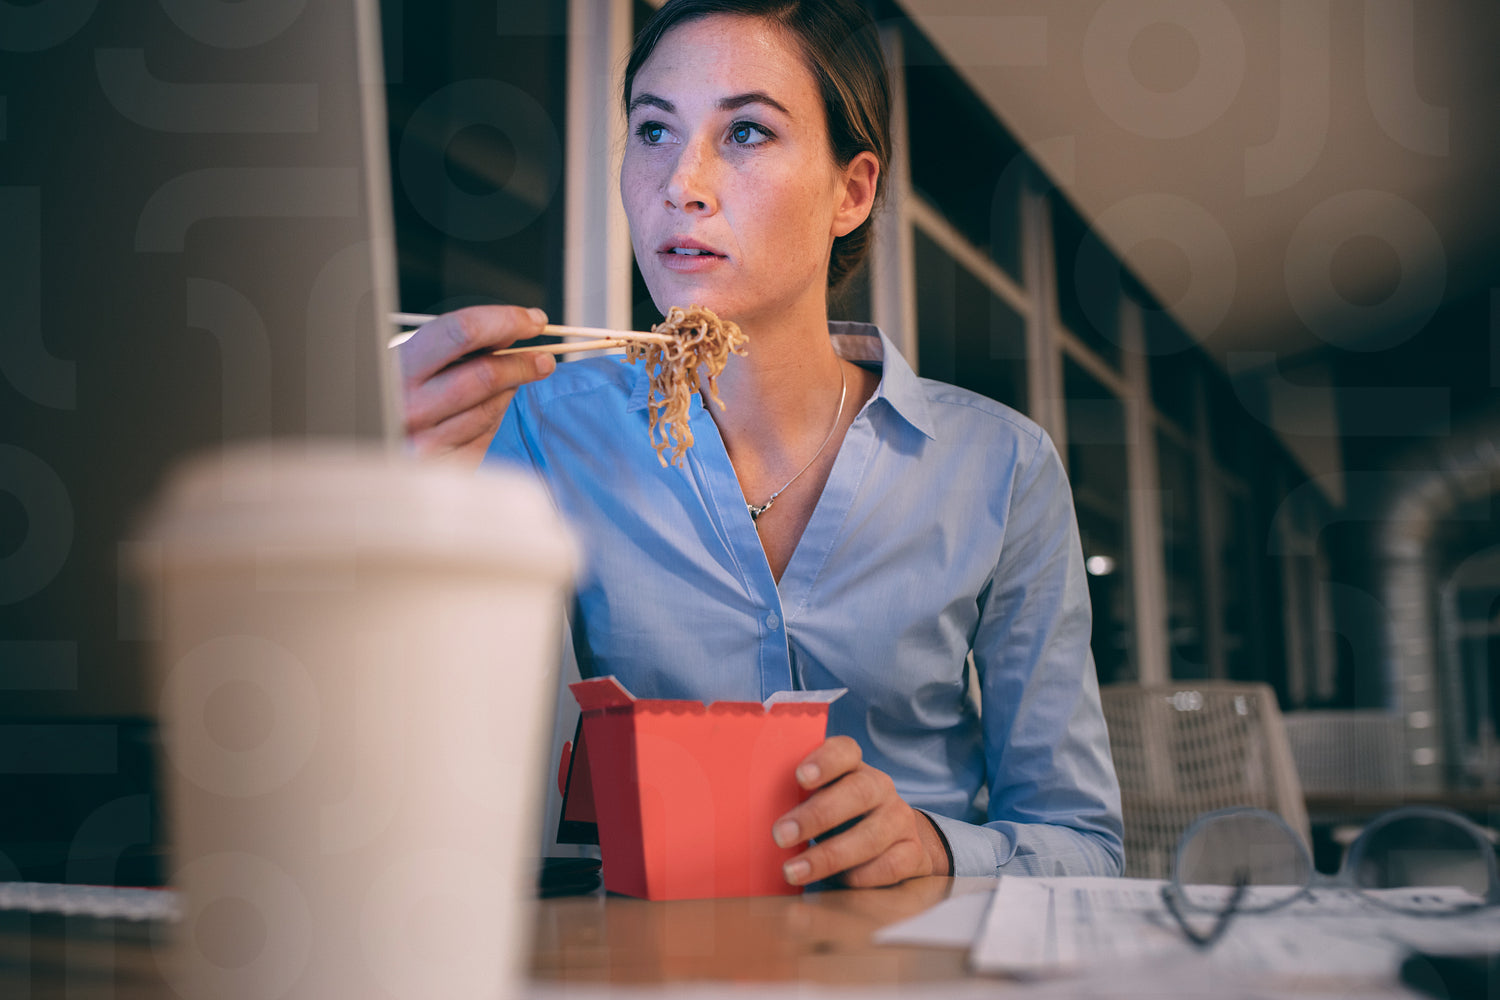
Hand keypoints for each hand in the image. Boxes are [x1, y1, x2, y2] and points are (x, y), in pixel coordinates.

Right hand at [398, 305, 555, 465]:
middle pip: (485, 374)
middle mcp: (409, 406)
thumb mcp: (414, 361)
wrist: (371, 443)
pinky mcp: (444, 467)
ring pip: (491, 407)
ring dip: (511, 390)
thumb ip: (457, 346)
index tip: (534, 320)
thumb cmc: (399, 393)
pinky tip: (489, 408)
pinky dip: (495, 417)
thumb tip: (513, 333)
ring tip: (514, 380)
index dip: (506, 320)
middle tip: (544, 358)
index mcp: (398, 367)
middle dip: (524, 361)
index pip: (461, 331)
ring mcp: (426, 441)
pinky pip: (486, 434)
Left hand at [771, 736, 950, 887]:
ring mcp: (899, 820)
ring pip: (871, 835)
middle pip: (858, 792)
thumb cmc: (841, 818)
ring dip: (829, 856)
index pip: (845, 750)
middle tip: (781, 835)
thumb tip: (743, 815)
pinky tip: (838, 883)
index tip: (799, 777)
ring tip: (793, 871)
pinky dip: (861, 877)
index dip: (824, 761)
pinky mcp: (912, 853)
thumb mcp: (821, 800)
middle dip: (817, 815)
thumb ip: (796, 801)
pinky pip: (890, 866)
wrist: (896, 842)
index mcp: (854, 767)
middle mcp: (880, 788)